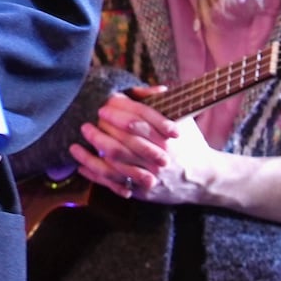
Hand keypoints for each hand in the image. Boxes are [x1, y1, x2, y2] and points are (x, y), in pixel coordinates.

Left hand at [69, 86, 217, 204]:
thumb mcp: (182, 118)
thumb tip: (141, 88)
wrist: (205, 179)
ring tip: (75, 146)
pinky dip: (97, 176)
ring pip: (116, 166)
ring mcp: (151, 177)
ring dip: (92, 155)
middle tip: (85, 125)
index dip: (117, 115)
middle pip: (123, 144)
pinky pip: (117, 185)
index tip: (102, 108)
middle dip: (101, 134)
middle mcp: (159, 158)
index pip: (138, 122)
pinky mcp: (145, 192)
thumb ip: (160, 103)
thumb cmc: (190, 143)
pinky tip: (82, 166)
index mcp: (167, 137)